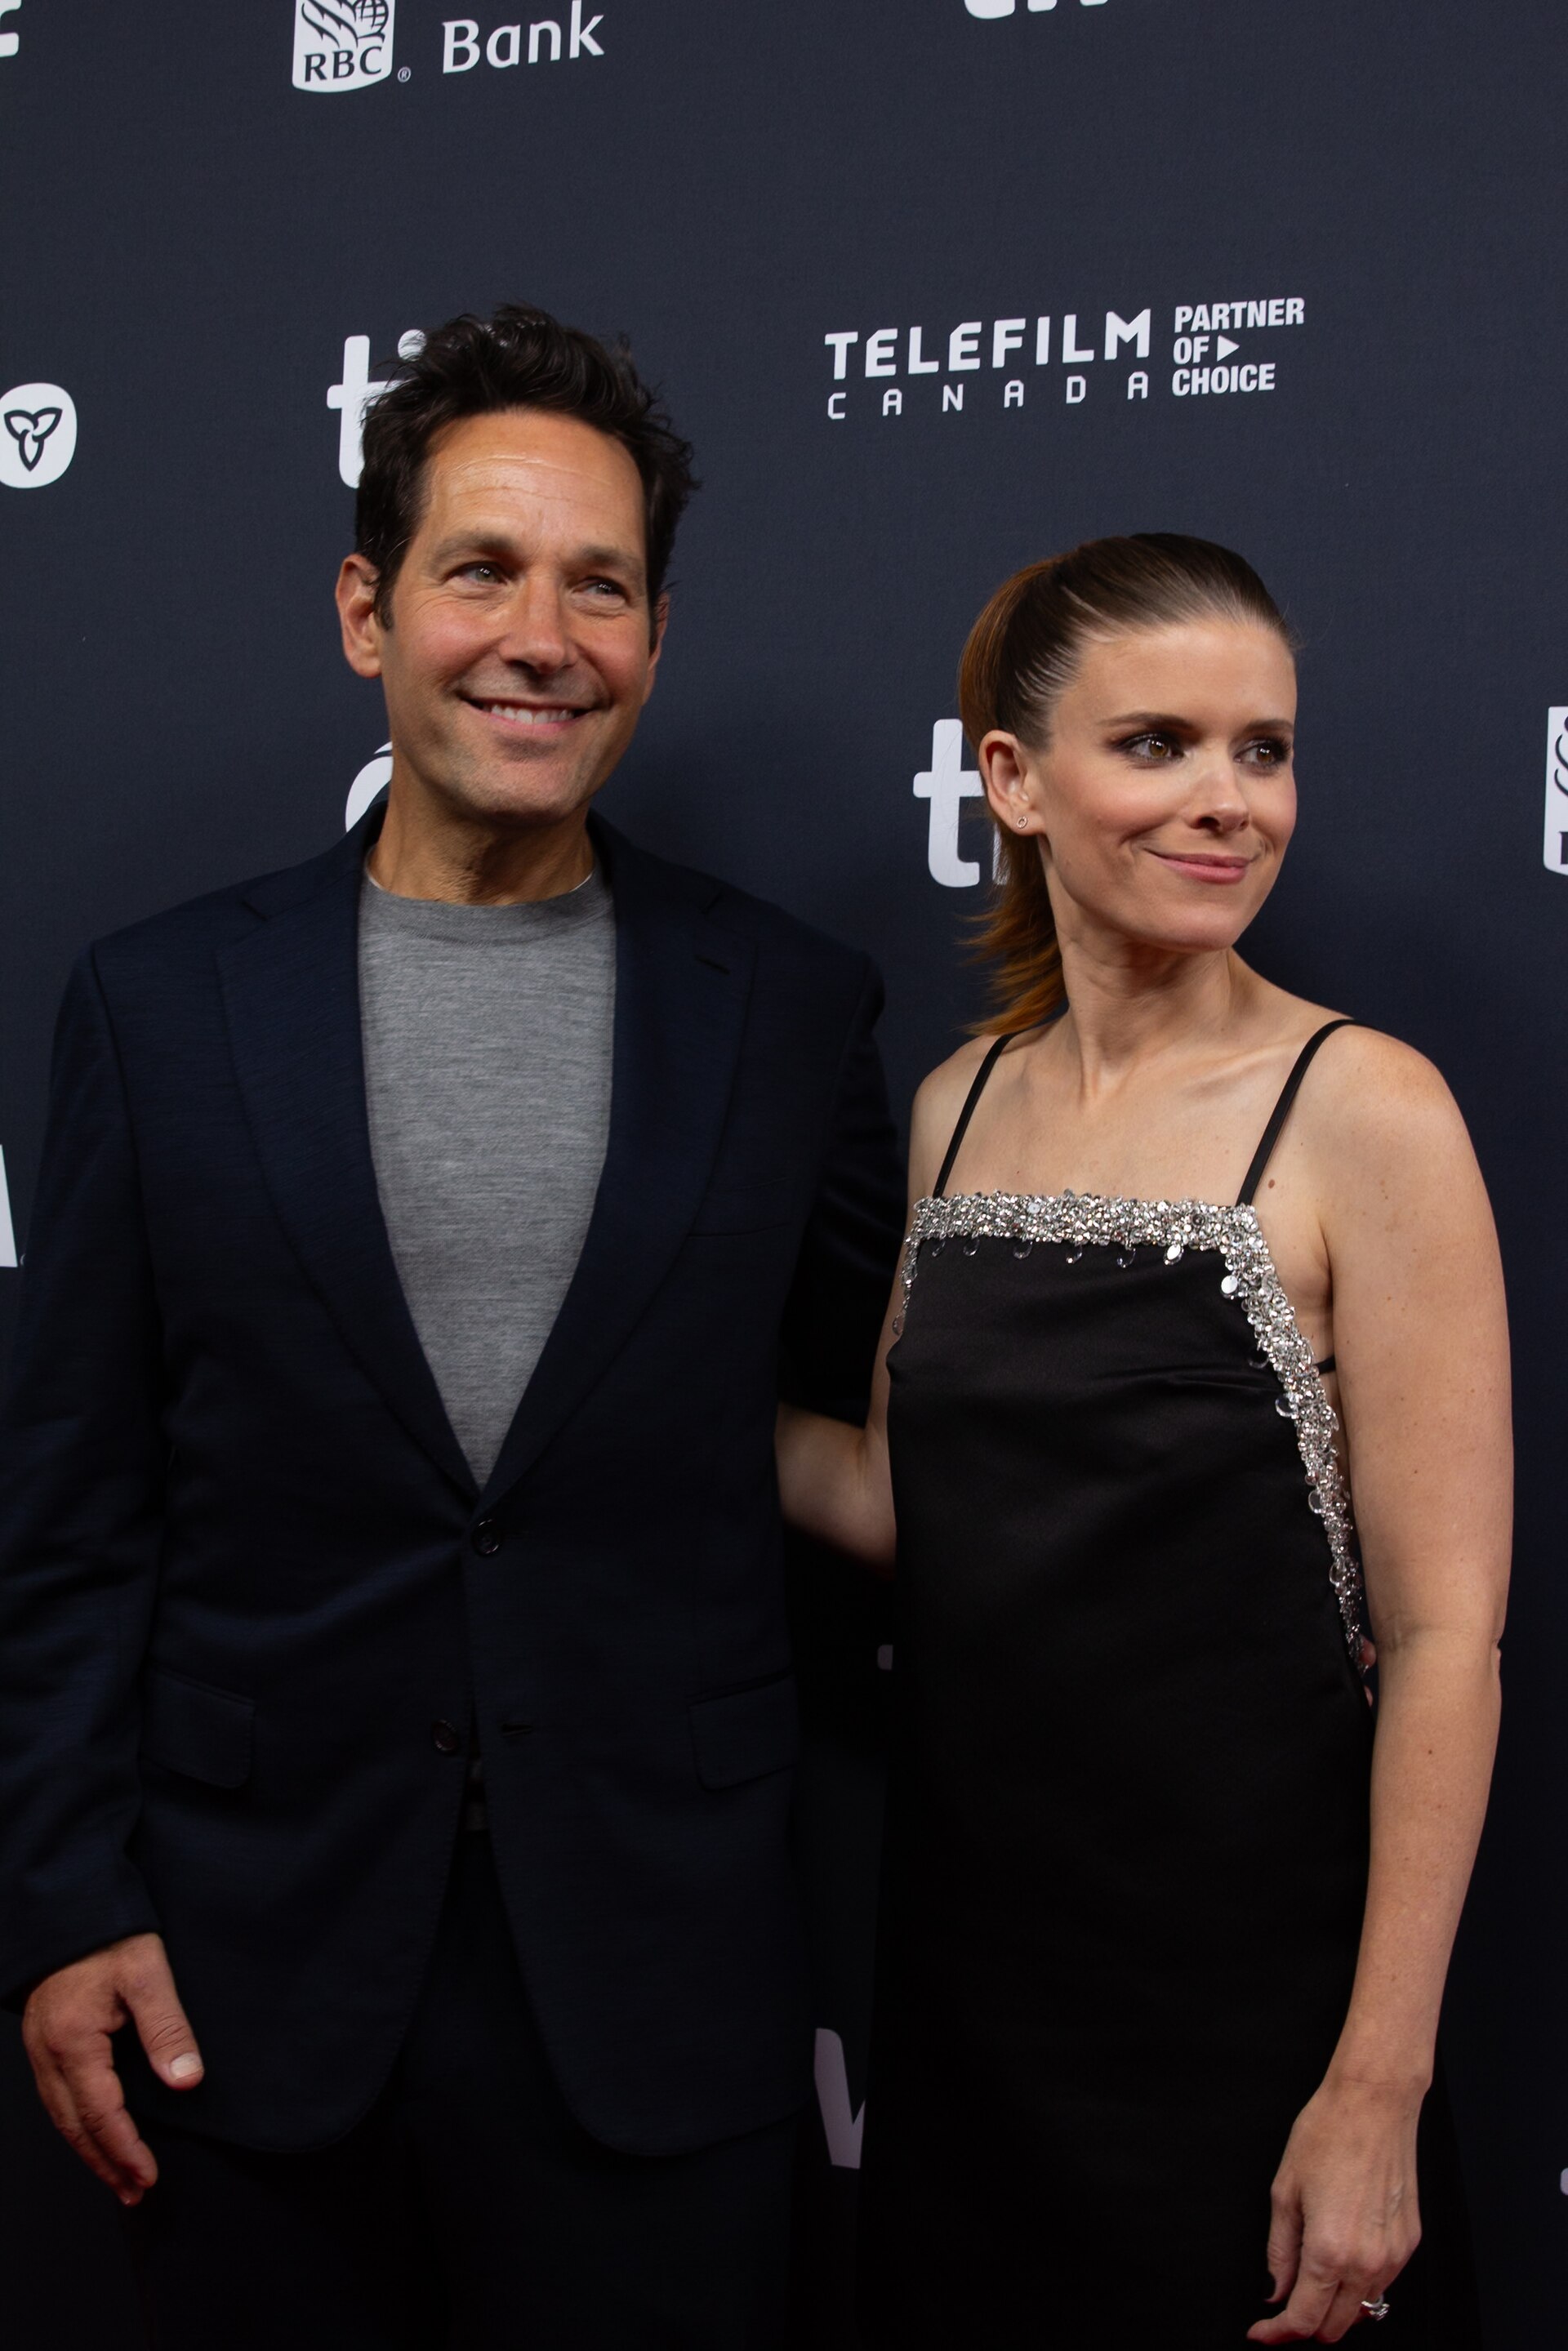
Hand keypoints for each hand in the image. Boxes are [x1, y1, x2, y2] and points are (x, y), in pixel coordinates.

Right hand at [22, 1933, 203, 2203]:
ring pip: (62, 2118)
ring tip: (120, 2179)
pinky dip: (78, 2126)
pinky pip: (58, 2099)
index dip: (126, 2151)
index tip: (149, 2178)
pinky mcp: (44, 2042)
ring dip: (91, 2152)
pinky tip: (96, 2134)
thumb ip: (167, 2028)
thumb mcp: (148, 1973)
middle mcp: (48, 2054)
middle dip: (106, 2165)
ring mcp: (40, 2050)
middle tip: (136, 2194)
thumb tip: (186, 2080)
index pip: (101, 2115)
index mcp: (73, 2042)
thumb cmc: (109, 1934)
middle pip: (75, 2127)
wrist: (70, 1906)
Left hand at [1247, 2076, 1421, 2341]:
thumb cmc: (1328, 2134)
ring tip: (1310, 2278)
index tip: (1262, 2332)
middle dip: (1306, 2325)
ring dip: (1334, 2308)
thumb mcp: (1284, 2191)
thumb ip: (1279, 2251)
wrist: (1374, 2104)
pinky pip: (1382, 2284)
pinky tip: (1341, 2258)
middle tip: (1282, 2306)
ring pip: (1362, 2310)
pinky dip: (1359, 2285)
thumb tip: (1276, 2290)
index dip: (1278, 2333)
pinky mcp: (1409, 2243)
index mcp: (1330, 2251)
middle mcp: (1367, 2262)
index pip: (1304, 2319)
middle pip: (1336, 2327)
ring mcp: (1393, 2256)